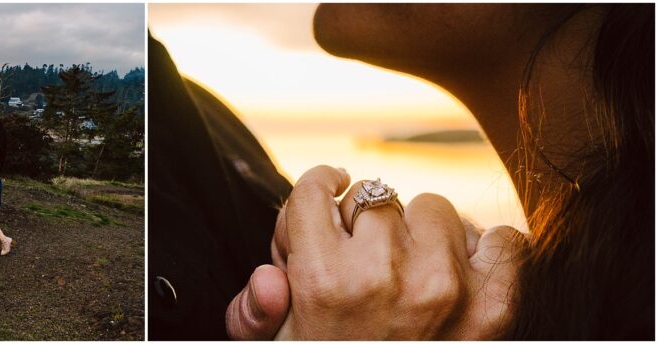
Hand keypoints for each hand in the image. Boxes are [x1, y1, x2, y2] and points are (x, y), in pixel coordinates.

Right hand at [226, 166, 525, 339]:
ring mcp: (444, 286)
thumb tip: (269, 277)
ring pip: (433, 208)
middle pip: (373, 196)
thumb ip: (254, 310)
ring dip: (422, 234)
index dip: (318, 192)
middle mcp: (381, 275)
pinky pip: (502, 240)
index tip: (327, 198)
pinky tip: (462, 277)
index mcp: (322, 281)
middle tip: (364, 259)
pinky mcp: (494, 304)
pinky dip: (486, 254)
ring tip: (413, 271)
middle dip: (365, 222)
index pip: (315, 189)